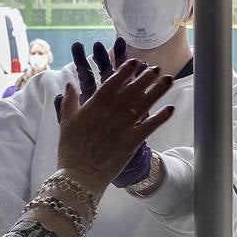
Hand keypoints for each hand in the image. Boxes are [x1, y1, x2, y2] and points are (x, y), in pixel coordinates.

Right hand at [55, 58, 175, 192]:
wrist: (80, 174)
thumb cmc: (71, 148)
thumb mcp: (66, 121)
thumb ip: (70, 101)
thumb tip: (70, 84)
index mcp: (95, 105)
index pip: (113, 82)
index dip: (125, 70)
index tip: (135, 62)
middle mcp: (112, 112)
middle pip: (133, 90)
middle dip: (146, 77)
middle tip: (157, 68)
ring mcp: (124, 126)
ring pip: (144, 104)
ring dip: (158, 91)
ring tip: (168, 80)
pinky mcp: (133, 141)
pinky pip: (150, 126)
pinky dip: (161, 117)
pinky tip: (170, 108)